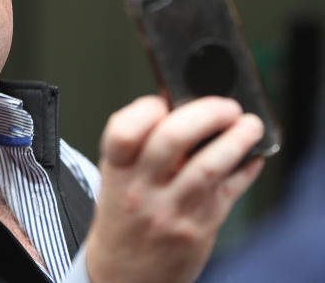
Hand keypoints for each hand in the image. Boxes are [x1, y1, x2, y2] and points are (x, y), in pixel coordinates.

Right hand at [85, 95, 264, 282]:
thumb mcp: (115, 179)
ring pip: (209, 165)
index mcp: (116, 171)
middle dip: (206, 113)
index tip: (163, 101)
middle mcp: (141, 189)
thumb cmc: (122, 220)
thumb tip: (180, 109)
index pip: (124, 130)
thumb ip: (140, 148)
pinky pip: (229, 191)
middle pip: (172, 138)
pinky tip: (251, 157)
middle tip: (224, 106)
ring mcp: (171, 209)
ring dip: (237, 140)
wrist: (122, 275)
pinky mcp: (199, 227)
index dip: (146, 108)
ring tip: (250, 126)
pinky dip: (246, 169)